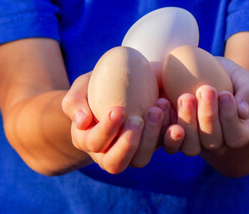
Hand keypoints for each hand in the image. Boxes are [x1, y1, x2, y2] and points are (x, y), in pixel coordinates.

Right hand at [61, 72, 176, 173]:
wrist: (120, 87)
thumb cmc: (94, 87)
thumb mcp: (81, 89)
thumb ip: (74, 102)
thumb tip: (82, 121)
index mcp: (87, 140)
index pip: (95, 142)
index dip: (106, 129)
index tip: (118, 109)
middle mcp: (107, 153)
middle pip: (116, 162)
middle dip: (128, 143)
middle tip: (138, 119)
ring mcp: (132, 152)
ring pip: (140, 159)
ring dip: (151, 138)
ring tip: (157, 110)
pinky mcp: (154, 146)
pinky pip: (163, 148)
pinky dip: (170, 136)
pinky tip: (174, 116)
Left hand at [167, 57, 248, 155]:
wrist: (203, 74)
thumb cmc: (229, 77)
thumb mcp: (244, 80)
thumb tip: (244, 112)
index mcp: (238, 135)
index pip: (236, 135)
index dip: (229, 117)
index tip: (224, 93)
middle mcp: (216, 145)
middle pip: (212, 141)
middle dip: (208, 116)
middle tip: (205, 89)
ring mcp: (195, 145)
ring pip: (191, 146)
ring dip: (187, 122)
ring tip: (186, 96)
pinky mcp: (175, 140)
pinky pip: (170, 144)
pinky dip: (166, 128)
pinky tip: (165, 104)